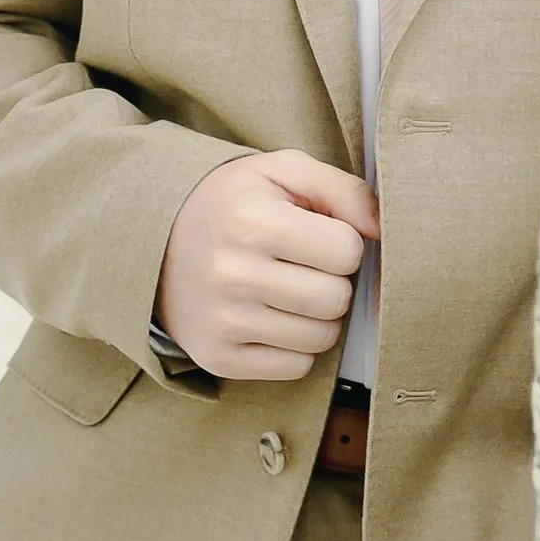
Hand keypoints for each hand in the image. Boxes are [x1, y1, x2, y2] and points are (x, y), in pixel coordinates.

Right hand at [156, 150, 379, 383]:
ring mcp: (224, 321)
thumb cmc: (233, 204)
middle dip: (332, 281)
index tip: (315, 235)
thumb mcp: (281, 173)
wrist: (155, 242)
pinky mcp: (219, 357)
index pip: (347, 250)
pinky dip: (296, 346)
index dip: (340, 241)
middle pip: (336, 298)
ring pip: (321, 337)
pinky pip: (296, 367)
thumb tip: (384, 227)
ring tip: (288, 290)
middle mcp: (233, 274)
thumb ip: (342, 189)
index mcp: (251, 221)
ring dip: (318, 316)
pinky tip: (272, 318)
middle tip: (303, 265)